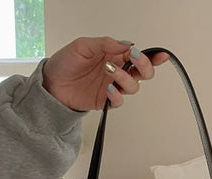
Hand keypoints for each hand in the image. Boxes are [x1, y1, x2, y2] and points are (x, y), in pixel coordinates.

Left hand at [42, 37, 168, 110]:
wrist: (52, 84)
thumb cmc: (65, 63)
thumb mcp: (83, 45)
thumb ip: (105, 44)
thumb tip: (126, 44)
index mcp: (114, 55)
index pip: (138, 55)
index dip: (152, 56)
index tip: (160, 55)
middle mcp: (117, 71)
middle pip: (142, 73)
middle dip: (144, 66)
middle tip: (134, 59)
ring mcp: (112, 87)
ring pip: (133, 87)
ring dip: (125, 78)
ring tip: (110, 72)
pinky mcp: (106, 101)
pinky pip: (119, 101)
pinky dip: (117, 95)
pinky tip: (109, 88)